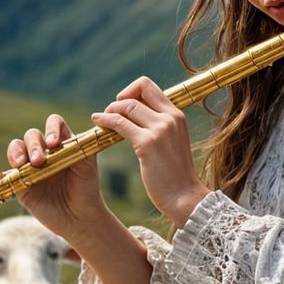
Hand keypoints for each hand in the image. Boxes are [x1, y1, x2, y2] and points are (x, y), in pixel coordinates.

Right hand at [0, 114, 108, 241]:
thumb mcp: (88, 166)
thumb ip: (83, 146)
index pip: (53, 124)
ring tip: (21, 164)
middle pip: (31, 135)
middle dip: (33, 145)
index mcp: (61, 143)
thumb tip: (81, 125)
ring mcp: (30, 168)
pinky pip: (2, 175)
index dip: (51, 129)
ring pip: (16, 149)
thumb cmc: (86, 189)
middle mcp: (44, 152)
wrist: (80, 218)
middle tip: (39, 161)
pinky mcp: (20, 185)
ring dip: (16, 153)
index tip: (54, 144)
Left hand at [91, 77, 210, 226]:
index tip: (124, 107)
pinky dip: (106, 120)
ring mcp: (160, 129)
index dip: (132, 91)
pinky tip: (98, 123)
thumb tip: (138, 115)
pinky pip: (120, 123)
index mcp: (177, 115)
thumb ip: (160, 126)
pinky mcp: (148, 144)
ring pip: (127, 105)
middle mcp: (170, 117)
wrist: (184, 197)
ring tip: (101, 120)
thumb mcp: (172, 141)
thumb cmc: (175, 174)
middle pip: (139, 88)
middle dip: (120, 98)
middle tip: (111, 113)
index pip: (150, 87)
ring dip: (110, 110)